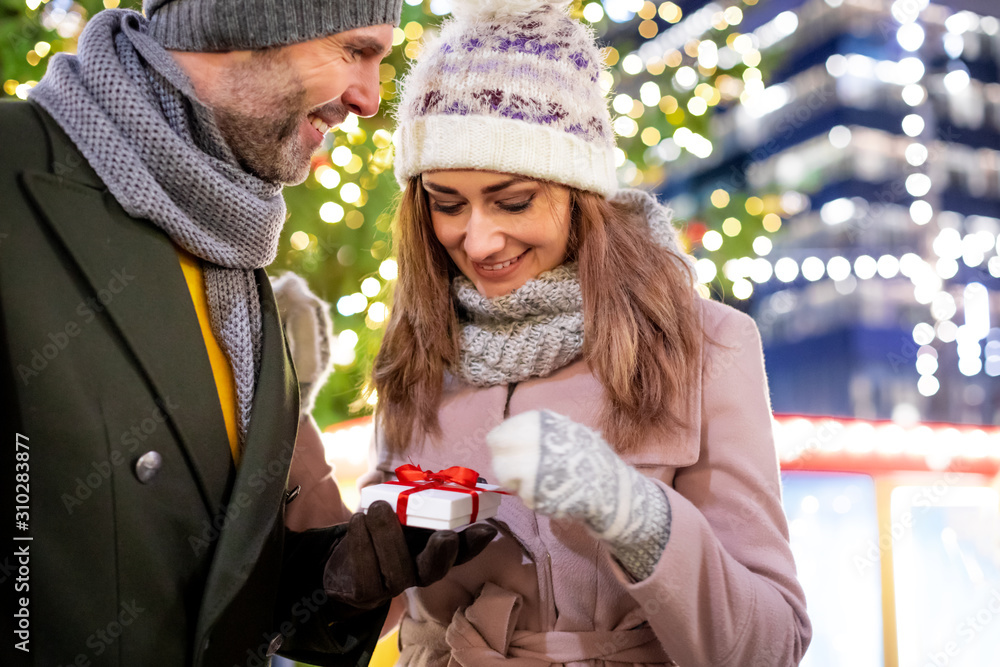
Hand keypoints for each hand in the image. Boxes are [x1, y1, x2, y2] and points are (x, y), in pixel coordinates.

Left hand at [322, 500, 496, 613]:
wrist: (345, 564)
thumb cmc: (382, 529)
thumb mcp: (402, 512)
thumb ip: (420, 498)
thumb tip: (442, 477)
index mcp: (434, 553)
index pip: (462, 553)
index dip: (474, 543)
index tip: (486, 527)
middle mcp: (418, 571)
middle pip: (434, 570)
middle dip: (441, 553)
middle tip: (445, 535)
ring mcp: (393, 585)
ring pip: (397, 569)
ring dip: (388, 536)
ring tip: (378, 508)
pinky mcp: (365, 590)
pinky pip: (366, 572)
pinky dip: (361, 543)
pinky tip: (358, 520)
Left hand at [486, 409, 670, 579]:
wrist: (611, 489)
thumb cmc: (588, 458)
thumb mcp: (567, 431)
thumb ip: (538, 431)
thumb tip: (506, 435)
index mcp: (544, 425)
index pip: (504, 431)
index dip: (500, 439)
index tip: (501, 446)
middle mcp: (535, 444)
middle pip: (499, 452)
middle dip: (502, 460)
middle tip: (510, 467)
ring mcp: (533, 470)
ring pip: (504, 474)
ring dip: (512, 478)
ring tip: (531, 481)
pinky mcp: (535, 495)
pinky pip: (521, 494)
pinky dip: (529, 494)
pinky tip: (546, 492)